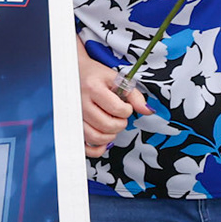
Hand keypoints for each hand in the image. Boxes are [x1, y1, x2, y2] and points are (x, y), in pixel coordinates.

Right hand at [75, 39, 147, 155]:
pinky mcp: (73, 126)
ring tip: (111, 124)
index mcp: (93, 88)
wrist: (74, 72)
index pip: (117, 109)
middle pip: (108, 125)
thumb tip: (148, 110)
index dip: (127, 110)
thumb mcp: (116, 79)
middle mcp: (81, 103)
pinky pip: (85, 146)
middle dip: (120, 123)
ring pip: (96, 137)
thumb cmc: (95, 75)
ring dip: (110, 135)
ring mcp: (75, 116)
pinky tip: (104, 141)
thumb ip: (134, 95)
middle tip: (119, 115)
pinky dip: (97, 148)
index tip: (125, 105)